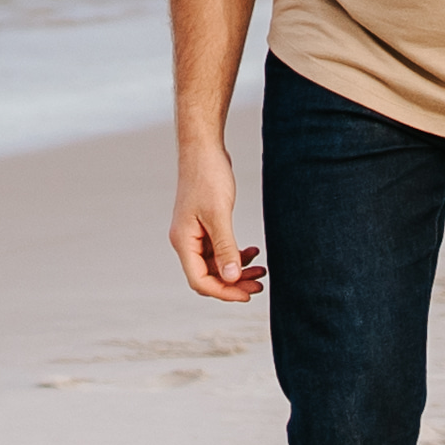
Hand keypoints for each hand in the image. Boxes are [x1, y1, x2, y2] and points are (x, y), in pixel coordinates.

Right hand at [172, 147, 264, 301]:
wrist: (204, 150)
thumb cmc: (207, 177)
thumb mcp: (219, 214)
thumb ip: (225, 248)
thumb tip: (231, 278)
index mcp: (183, 241)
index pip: (200, 280)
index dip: (224, 292)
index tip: (247, 294)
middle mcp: (186, 241)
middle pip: (209, 276)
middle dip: (234, 283)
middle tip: (259, 285)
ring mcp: (195, 234)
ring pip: (216, 264)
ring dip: (237, 269)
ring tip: (261, 269)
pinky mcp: (205, 226)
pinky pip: (220, 249)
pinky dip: (236, 254)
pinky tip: (252, 251)